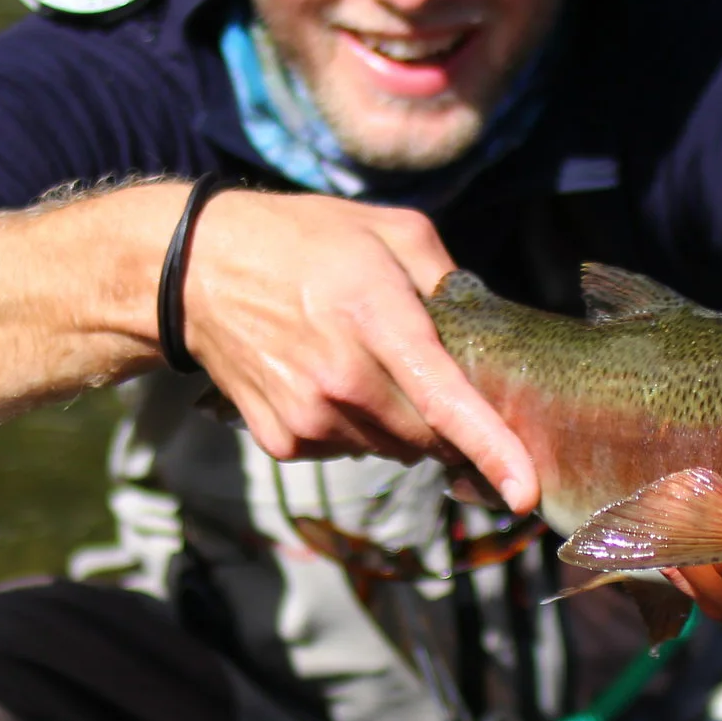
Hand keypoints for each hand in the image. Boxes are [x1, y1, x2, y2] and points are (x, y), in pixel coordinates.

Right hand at [178, 189, 538, 512]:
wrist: (196, 271)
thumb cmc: (302, 241)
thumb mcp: (387, 228)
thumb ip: (446, 274)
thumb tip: (484, 326)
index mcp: (376, 320)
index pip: (446, 401)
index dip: (493, 450)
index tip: (525, 493)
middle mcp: (343, 380)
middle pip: (429, 437)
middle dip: (446, 422)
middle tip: (423, 372)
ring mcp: (309, 417)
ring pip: (390, 448)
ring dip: (396, 420)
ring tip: (360, 362)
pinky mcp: (283, 441)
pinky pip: (347, 451)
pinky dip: (352, 427)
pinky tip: (325, 381)